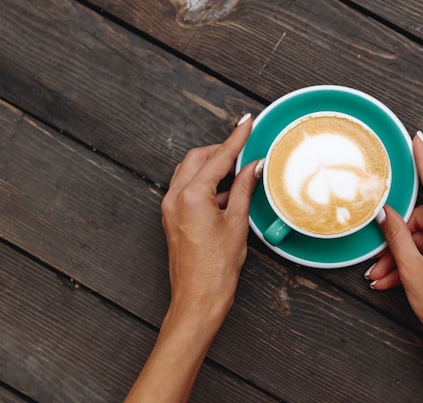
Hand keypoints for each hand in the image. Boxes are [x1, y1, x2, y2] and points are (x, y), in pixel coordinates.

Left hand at [161, 113, 260, 319]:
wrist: (198, 298)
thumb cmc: (217, 268)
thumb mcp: (236, 223)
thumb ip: (243, 189)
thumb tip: (252, 167)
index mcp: (191, 196)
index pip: (217, 157)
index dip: (235, 139)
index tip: (246, 123)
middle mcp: (174, 198)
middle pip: (196, 158)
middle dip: (220, 150)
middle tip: (243, 147)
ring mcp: (170, 208)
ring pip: (188, 172)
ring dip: (211, 166)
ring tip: (237, 169)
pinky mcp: (172, 218)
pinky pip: (186, 189)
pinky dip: (205, 184)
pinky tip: (226, 192)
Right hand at [366, 132, 422, 401]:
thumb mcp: (412, 270)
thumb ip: (396, 236)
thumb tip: (385, 212)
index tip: (418, 140)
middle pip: (420, 223)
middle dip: (395, 241)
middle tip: (378, 261)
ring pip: (422, 241)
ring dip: (400, 258)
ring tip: (383, 277)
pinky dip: (412, 265)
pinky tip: (394, 281)